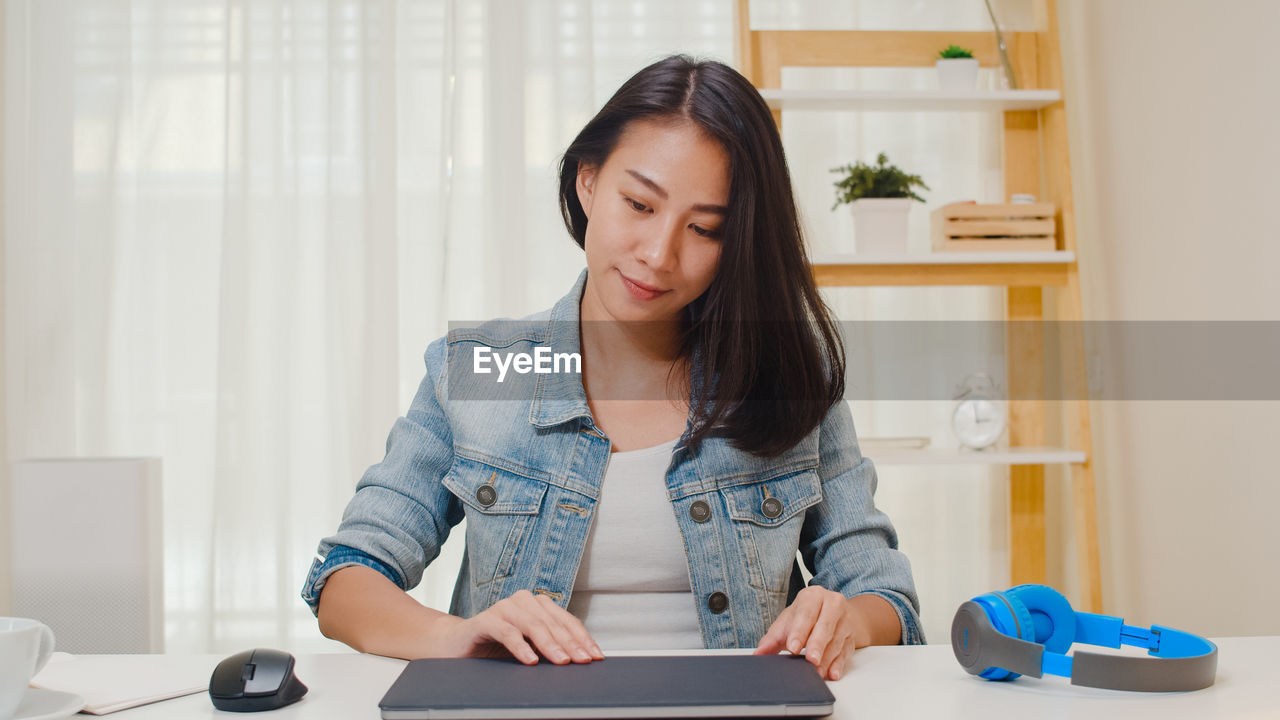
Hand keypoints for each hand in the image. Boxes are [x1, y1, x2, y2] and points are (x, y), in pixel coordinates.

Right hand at [431, 590, 604, 664]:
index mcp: (538, 605)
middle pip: (553, 623)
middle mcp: (523, 602)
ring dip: (549, 645)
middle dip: (570, 644)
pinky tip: (530, 660)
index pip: (566, 621)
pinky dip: (520, 646)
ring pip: (533, 625)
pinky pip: (506, 632)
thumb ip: (550, 649)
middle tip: (582, 661)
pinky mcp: (484, 620)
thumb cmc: (497, 647)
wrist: (457, 645)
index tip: (595, 656)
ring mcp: (503, 608)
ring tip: (562, 662)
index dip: (582, 638)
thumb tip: (580, 661)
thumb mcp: (530, 648)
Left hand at [753, 586, 862, 679]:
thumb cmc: (807, 616)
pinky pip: (846, 652)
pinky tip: (832, 673)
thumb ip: (772, 637)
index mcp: (813, 596)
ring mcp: (845, 621)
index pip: (806, 613)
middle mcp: (833, 604)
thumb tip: (758, 654)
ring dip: (826, 659)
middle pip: (824, 626)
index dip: (799, 631)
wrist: (835, 612)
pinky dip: (838, 664)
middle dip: (817, 644)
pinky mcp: (852, 637)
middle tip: (810, 660)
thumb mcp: (789, 621)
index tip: (792, 647)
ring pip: (836, 641)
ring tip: (817, 672)